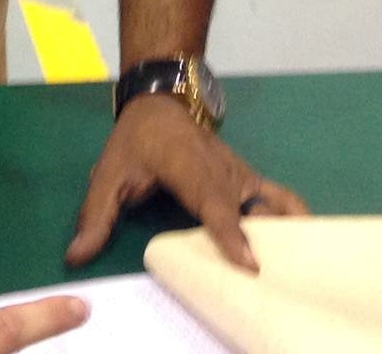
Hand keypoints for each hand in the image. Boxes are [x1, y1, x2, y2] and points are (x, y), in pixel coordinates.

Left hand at [66, 96, 308, 269]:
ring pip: (271, 203)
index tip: (249, 264)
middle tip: (273, 281)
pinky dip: (294, 218)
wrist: (161, 101)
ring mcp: (240, 173)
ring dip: (285, 233)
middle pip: (248, 210)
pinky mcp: (249, 179)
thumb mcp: (107, 174)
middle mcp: (220, 169)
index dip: (230, 232)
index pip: (212, 201)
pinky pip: (279, 198)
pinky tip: (305, 246)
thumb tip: (76, 256)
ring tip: (298, 269)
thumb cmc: (135, 141)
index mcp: (186, 165)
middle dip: (262, 244)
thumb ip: (95, 215)